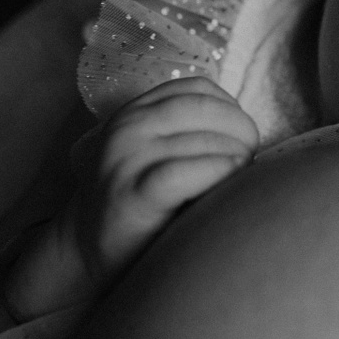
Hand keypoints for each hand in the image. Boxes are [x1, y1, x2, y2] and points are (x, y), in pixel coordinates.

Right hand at [4, 78, 258, 319]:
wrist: (87, 250)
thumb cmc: (139, 201)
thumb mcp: (154, 152)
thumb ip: (187, 132)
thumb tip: (248, 129)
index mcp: (135, 111)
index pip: (197, 88)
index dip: (230, 106)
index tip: (241, 134)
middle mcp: (127, 128)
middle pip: (204, 110)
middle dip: (240, 129)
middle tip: (251, 156)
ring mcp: (126, 159)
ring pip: (201, 140)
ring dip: (236, 155)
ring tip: (241, 175)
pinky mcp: (132, 194)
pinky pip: (185, 172)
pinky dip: (217, 172)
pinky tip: (229, 181)